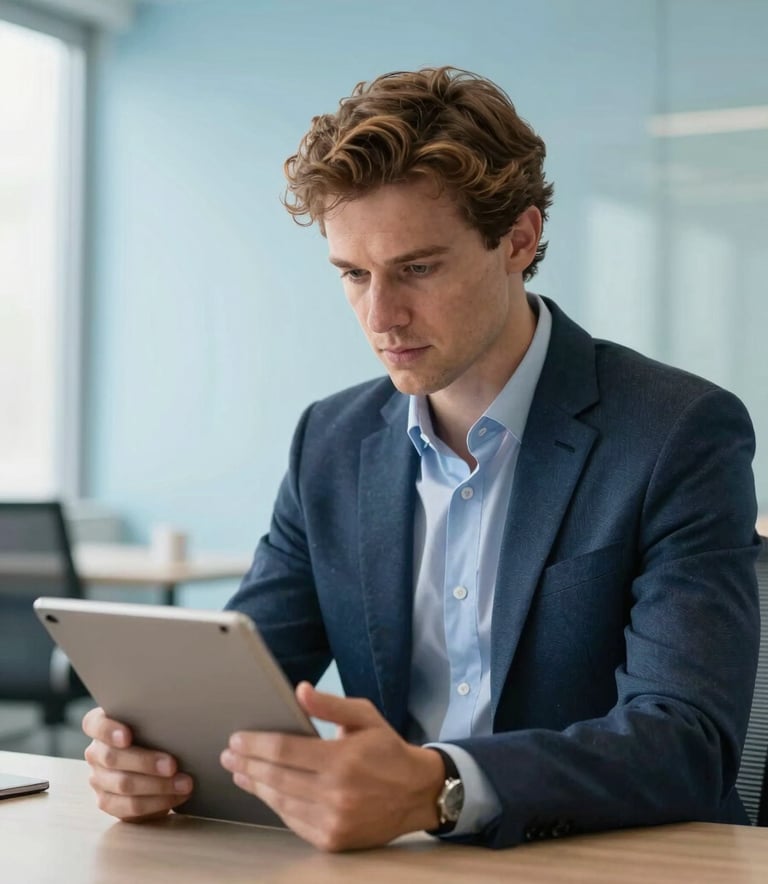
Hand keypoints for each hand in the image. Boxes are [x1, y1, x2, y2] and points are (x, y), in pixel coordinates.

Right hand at [82, 707, 193, 820]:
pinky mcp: (108, 802)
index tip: (127, 736)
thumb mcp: (153, 722)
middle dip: (145, 762)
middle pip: (112, 758)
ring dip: (158, 785)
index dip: (109, 731)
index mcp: (100, 725)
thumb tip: (180, 720)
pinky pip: (130, 807)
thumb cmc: (156, 733)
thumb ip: (155, 720)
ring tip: (184, 784)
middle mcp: (96, 752)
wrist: (157, 763)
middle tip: (173, 765)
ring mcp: (99, 779)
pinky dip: (157, 802)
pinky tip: (177, 796)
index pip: (95, 724)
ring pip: (123, 785)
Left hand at [219, 682, 444, 850]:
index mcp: (342, 759)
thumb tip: (300, 690)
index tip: (236, 739)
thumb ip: (330, 704)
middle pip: (276, 778)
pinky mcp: (332, 839)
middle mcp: (336, 793)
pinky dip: (276, 805)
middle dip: (247, 765)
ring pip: (280, 802)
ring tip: (240, 773)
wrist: (417, 793)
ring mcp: (333, 820)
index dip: (255, 745)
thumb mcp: (365, 716)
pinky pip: (293, 821)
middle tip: (229, 755)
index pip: (285, 751)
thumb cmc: (387, 749)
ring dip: (255, 786)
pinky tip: (266, 792)